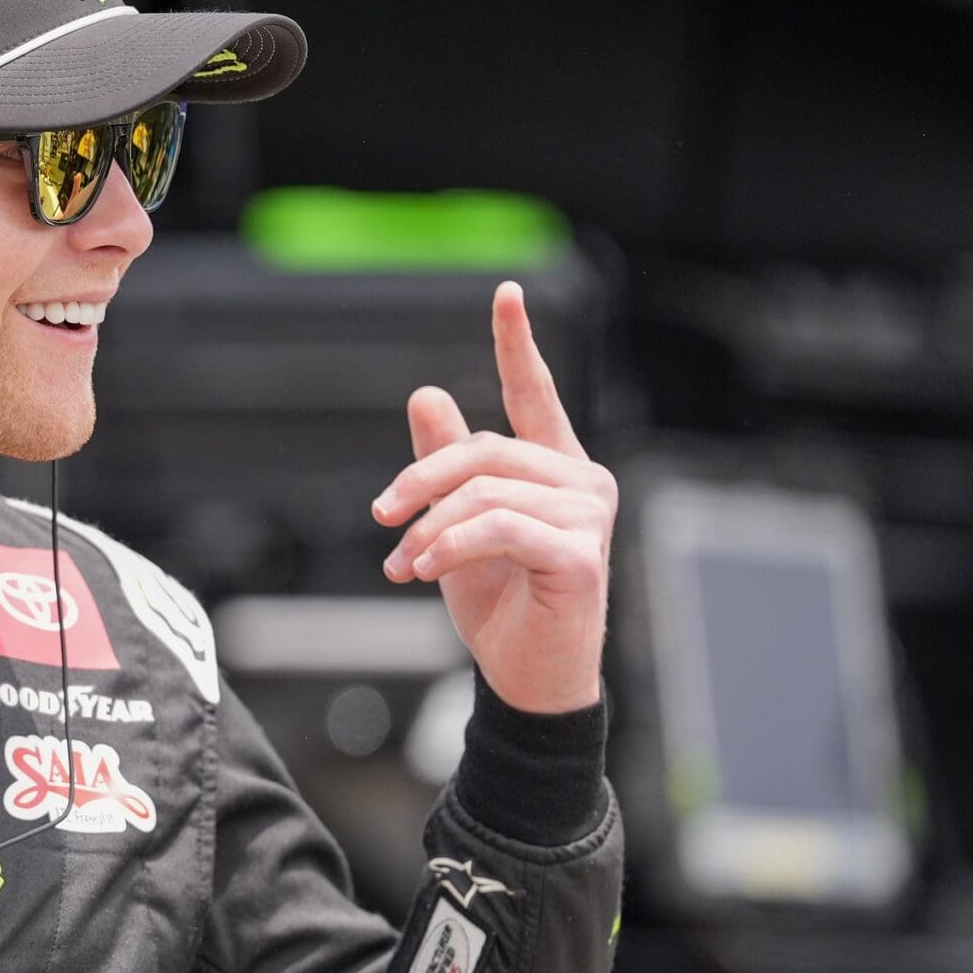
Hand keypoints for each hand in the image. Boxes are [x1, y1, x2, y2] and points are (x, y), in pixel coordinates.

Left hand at [372, 281, 615, 713]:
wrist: (525, 679)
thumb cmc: (500, 605)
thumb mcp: (454, 527)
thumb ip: (444, 465)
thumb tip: (425, 393)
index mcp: (556, 468)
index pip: (536, 394)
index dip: (518, 344)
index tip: (507, 292)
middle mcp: (583, 482)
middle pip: (485, 450)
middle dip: (421, 480)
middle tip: (382, 517)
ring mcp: (590, 517)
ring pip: (485, 492)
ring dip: (429, 529)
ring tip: (405, 564)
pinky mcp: (581, 555)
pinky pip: (500, 527)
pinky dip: (452, 546)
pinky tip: (425, 571)